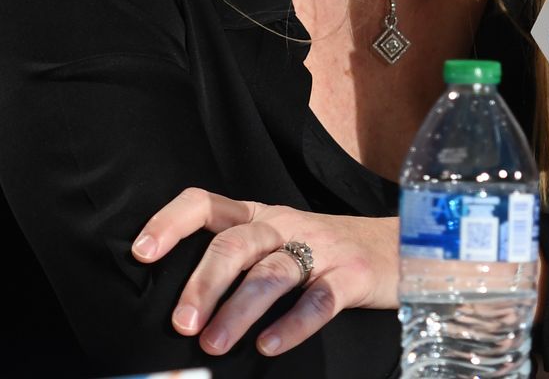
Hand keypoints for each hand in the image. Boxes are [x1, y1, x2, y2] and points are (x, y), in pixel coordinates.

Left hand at [131, 187, 398, 356]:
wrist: (407, 244)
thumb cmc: (327, 252)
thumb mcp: (280, 243)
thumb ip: (240, 261)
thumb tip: (181, 305)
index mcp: (259, 216)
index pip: (206, 203)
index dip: (171, 222)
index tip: (142, 253)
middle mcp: (285, 225)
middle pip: (235, 244)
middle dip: (203, 284)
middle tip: (181, 324)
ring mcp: (321, 248)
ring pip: (271, 273)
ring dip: (238, 310)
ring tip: (214, 345)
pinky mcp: (351, 275)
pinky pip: (318, 300)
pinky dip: (293, 324)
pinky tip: (270, 346)